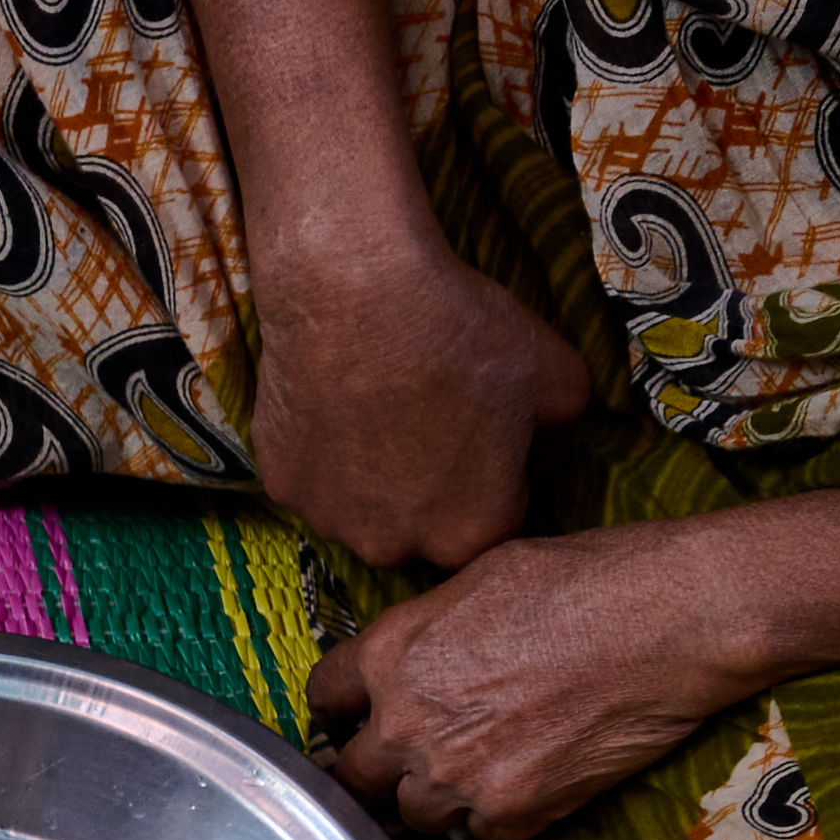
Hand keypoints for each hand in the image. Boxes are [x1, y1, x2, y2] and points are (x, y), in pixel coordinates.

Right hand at [242, 235, 591, 573]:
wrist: (356, 293)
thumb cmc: (463, 337)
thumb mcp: (559, 378)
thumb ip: (558, 432)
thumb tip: (541, 442)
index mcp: (471, 534)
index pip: (494, 528)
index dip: (498, 485)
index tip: (491, 443)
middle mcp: (395, 546)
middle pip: (421, 532)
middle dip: (432, 493)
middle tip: (433, 424)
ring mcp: (330, 520)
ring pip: (362, 512)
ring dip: (375, 480)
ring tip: (382, 412)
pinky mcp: (280, 485)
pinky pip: (314, 481)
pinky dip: (326, 455)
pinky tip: (339, 405)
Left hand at [308, 516, 768, 839]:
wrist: (675, 616)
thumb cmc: (591, 577)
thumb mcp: (483, 576)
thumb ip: (430, 628)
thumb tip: (420, 648)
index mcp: (390, 653)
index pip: (323, 699)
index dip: (342, 710)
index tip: (358, 718)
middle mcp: (407, 721)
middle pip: (354, 777)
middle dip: (379, 771)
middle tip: (414, 762)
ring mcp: (456, 774)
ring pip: (414, 815)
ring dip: (439, 801)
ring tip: (481, 772)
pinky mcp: (513, 810)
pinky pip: (483, 836)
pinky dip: (501, 820)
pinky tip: (531, 786)